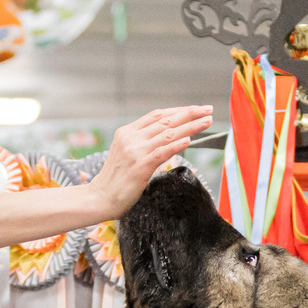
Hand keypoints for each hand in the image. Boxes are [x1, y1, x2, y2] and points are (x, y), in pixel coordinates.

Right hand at [90, 105, 214, 217]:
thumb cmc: (115, 181)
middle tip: (207, 110)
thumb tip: (170, 140)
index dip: (178, 110)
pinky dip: (178, 144)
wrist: (99, 198)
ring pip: (168, 133)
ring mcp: (135, 151)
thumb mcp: (127, 155)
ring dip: (191, 126)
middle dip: (190, 113)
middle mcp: (131, 138)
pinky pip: (163, 151)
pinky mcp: (140, 166)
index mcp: (127, 132)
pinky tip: (190, 139)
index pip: (157, 115)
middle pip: (166, 120)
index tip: (195, 109)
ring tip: (207, 121)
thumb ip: (144, 145)